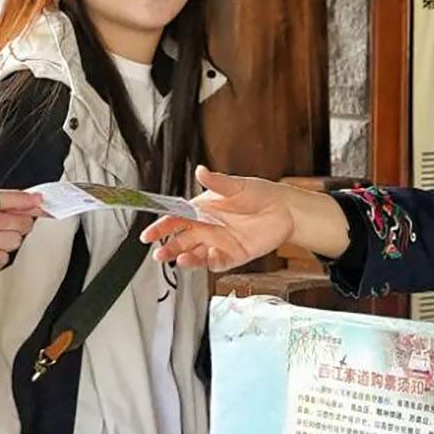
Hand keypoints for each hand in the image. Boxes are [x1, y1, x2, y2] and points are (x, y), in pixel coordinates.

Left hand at [0, 190, 43, 270]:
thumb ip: (13, 198)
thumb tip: (37, 198)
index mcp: (10, 210)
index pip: (33, 208)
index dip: (32, 208)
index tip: (25, 207)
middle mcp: (9, 228)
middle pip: (24, 226)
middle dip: (2, 222)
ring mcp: (2, 246)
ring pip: (13, 242)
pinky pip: (1, 260)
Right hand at [140, 167, 295, 271]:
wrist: (286, 210)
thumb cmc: (260, 194)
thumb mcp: (237, 186)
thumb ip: (217, 182)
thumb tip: (200, 170)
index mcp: (203, 210)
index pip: (176, 219)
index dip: (161, 227)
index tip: (148, 234)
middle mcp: (208, 228)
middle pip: (181, 241)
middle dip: (168, 248)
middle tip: (158, 254)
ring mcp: (219, 243)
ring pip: (196, 254)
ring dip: (186, 258)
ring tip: (179, 259)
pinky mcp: (234, 255)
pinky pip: (217, 263)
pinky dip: (210, 263)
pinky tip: (207, 258)